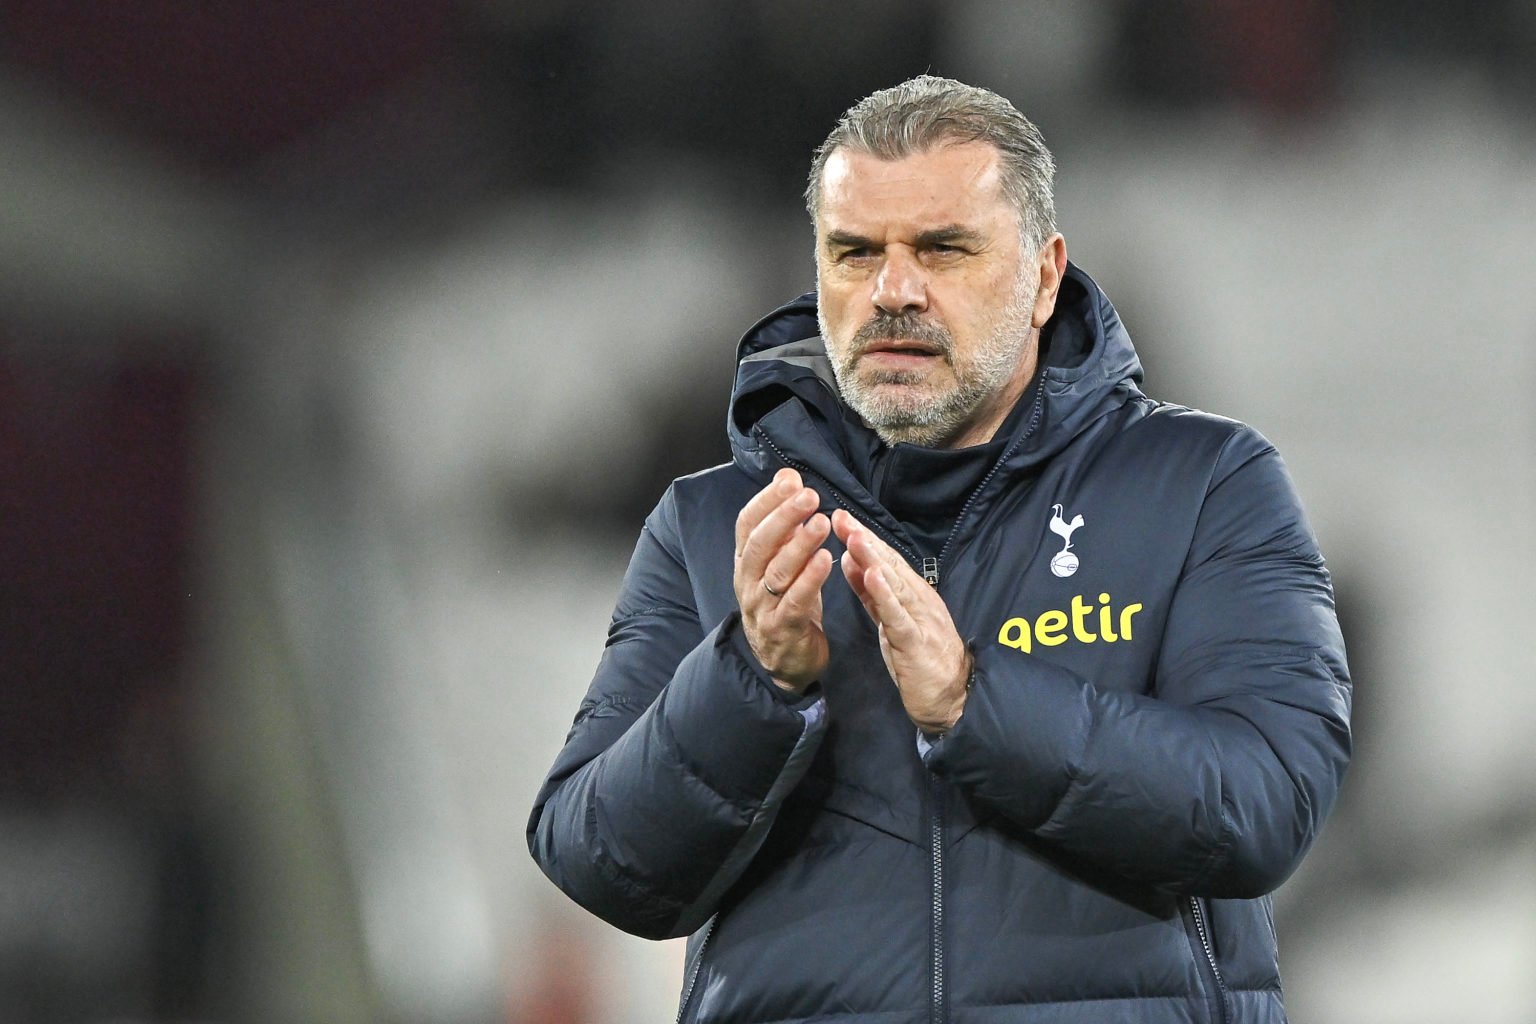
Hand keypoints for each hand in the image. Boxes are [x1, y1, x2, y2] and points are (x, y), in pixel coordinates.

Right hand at [734, 468, 834, 692]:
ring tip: (822, 523)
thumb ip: (784, 524)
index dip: (767, 500)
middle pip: (760, 544)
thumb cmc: (785, 602)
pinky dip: (811, 580)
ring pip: (777, 572)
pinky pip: (796, 601)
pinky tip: (826, 560)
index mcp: (746, 562)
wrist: (783, 661)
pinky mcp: (783, 629)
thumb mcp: (780, 561)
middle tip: (809, 495)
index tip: (791, 480)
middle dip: (784, 517)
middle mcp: (747, 582)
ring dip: (800, 545)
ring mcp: (762, 607)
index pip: (747, 524)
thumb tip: (789, 476)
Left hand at [832, 509, 970, 732]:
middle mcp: (920, 600)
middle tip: (840, 516)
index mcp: (913, 595)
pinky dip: (884, 595)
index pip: (886, 560)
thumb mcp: (891, 623)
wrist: (954, 698)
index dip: (863, 538)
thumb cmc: (922, 660)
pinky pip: (898, 616)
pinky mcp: (916, 642)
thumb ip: (872, 595)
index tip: (840, 517)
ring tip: (854, 537)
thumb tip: (850, 561)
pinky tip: (871, 576)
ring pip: (895, 584)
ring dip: (873, 559)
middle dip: (864, 539)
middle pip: (889, 565)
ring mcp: (921, 619)